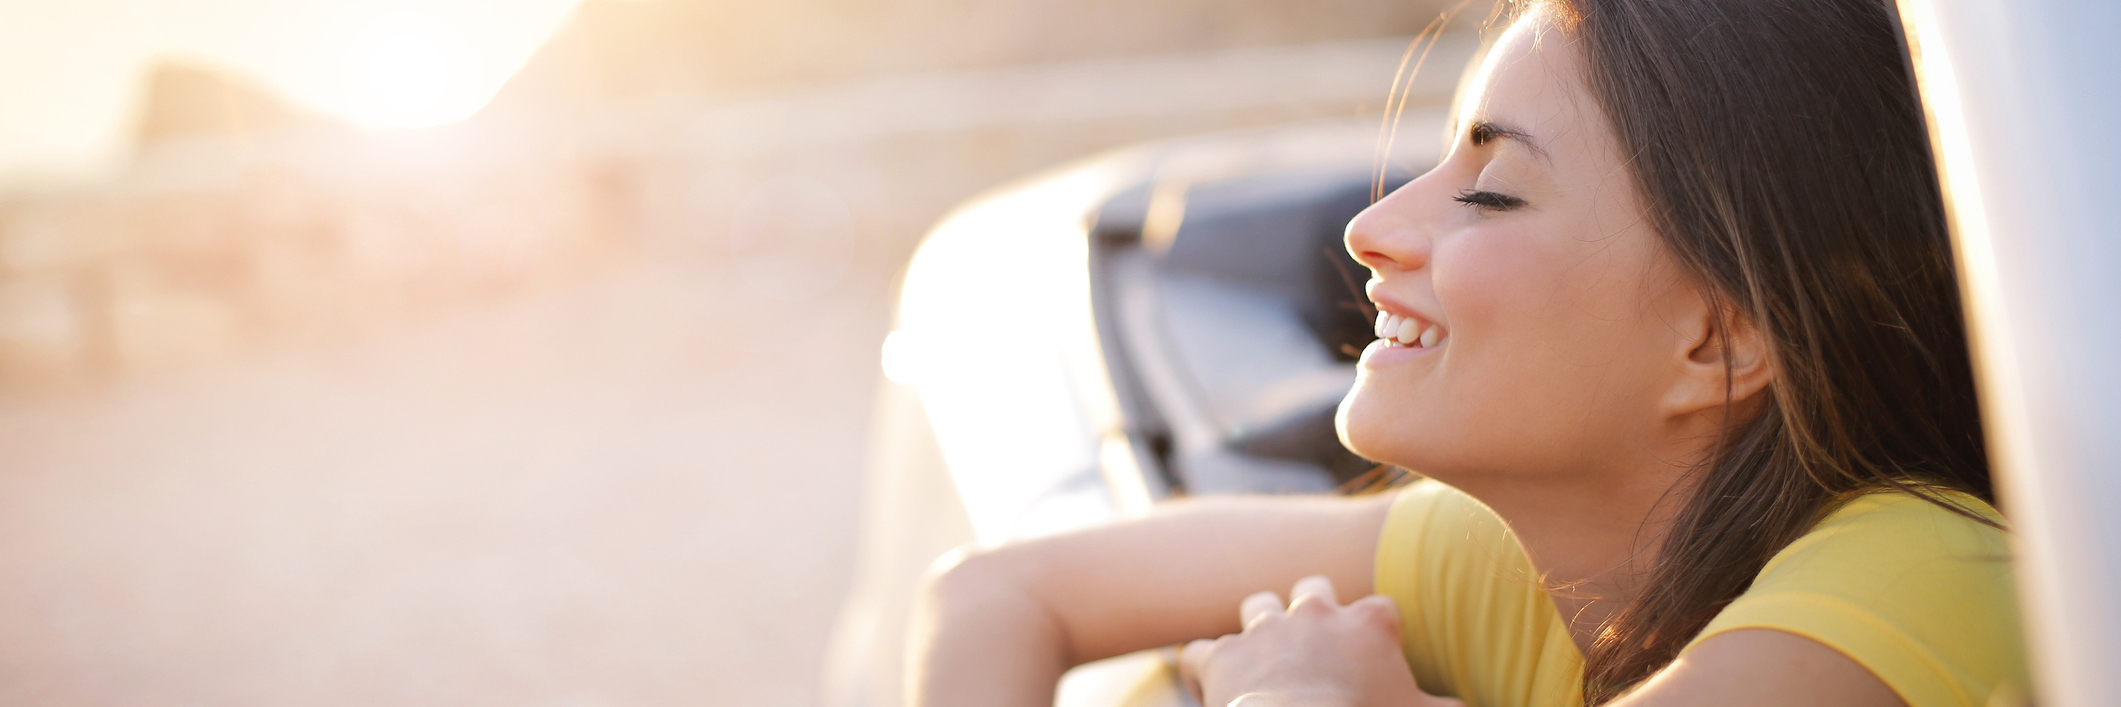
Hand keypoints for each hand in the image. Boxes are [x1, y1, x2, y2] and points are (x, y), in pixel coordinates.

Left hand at [1177, 575, 1460, 706]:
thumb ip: (1451, 706)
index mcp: (1370, 624)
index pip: (1381, 610)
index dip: (1378, 632)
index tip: (1376, 657)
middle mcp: (1315, 612)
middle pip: (1314, 588)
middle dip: (1314, 609)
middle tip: (1316, 645)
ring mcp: (1264, 630)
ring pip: (1258, 605)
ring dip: (1261, 628)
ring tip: (1264, 659)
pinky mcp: (1221, 656)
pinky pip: (1202, 651)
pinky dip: (1205, 667)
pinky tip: (1210, 686)